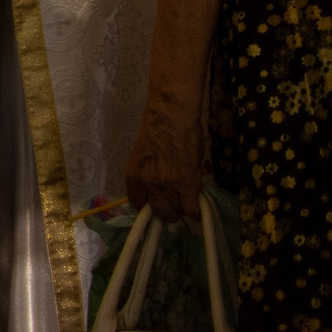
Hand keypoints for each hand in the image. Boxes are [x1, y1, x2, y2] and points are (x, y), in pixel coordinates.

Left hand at [124, 107, 207, 225]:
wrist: (170, 118)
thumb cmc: (157, 130)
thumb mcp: (144, 156)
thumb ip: (149, 173)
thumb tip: (160, 187)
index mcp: (133, 176)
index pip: (138, 204)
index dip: (151, 204)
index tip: (159, 202)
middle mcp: (148, 185)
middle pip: (160, 213)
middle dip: (170, 211)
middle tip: (177, 203)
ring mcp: (168, 187)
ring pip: (178, 213)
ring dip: (184, 209)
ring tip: (189, 199)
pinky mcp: (187, 185)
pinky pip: (192, 210)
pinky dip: (197, 210)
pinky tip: (198, 203)